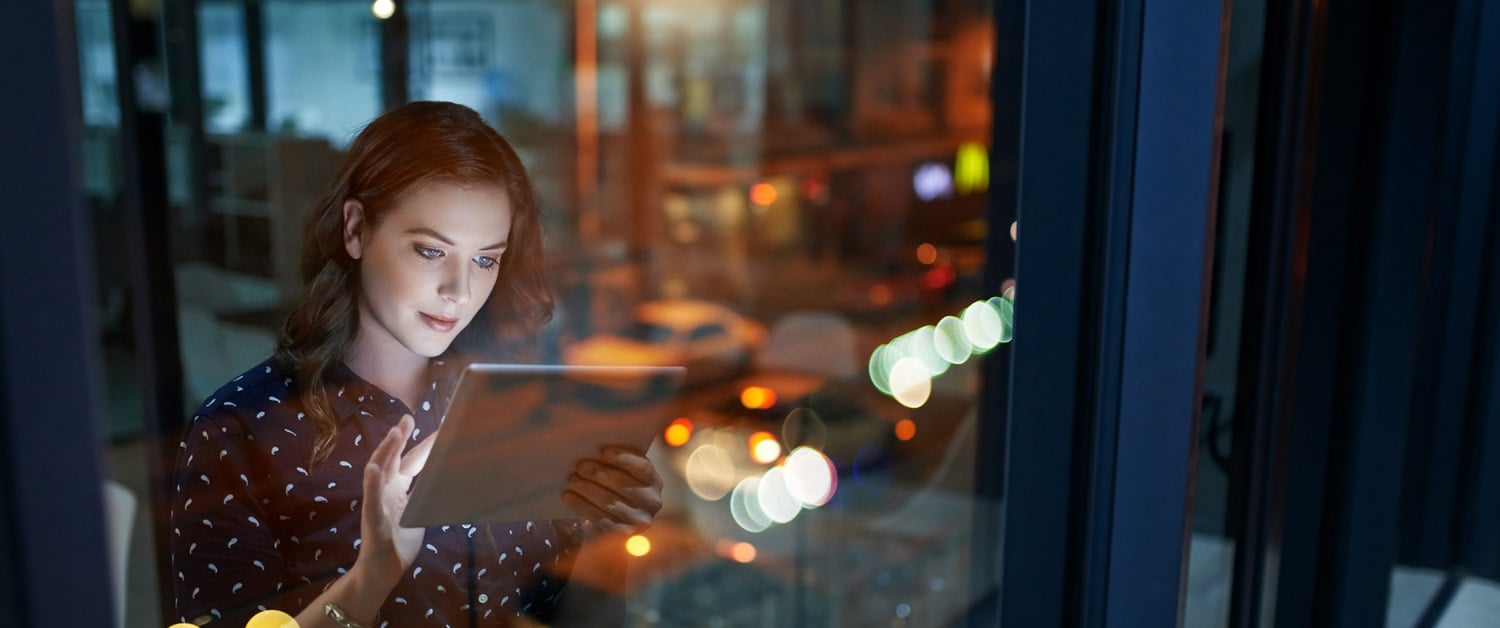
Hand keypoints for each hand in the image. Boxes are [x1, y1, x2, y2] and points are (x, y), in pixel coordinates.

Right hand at [357, 415, 433, 575]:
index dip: (423, 445)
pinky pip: (371, 500)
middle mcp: (385, 492)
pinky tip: (374, 468)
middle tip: (408, 418)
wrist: (382, 571)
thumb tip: (446, 481)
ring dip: (386, 452)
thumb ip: (426, 497)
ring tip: (394, 433)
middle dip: (400, 438)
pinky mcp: (373, 520)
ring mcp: (377, 504)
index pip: (411, 462)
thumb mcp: (418, 514)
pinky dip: (372, 484)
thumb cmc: (400, 543)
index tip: (438, 428)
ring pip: (378, 473)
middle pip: (393, 459)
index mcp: (397, 490)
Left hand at [561, 447, 663, 535]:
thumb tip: (593, 449)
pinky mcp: (624, 534)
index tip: (604, 452)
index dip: (624, 459)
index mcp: (654, 480)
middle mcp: (653, 501)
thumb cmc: (615, 486)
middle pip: (624, 485)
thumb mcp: (621, 472)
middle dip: (600, 474)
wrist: (612, 519)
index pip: (642, 467)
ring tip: (572, 480)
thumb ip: (614, 462)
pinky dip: (582, 506)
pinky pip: (601, 519)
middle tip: (580, 466)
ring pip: (611, 503)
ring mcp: (640, 520)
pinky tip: (568, 496)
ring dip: (588, 490)